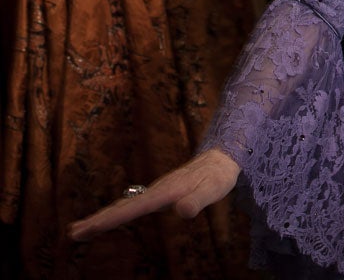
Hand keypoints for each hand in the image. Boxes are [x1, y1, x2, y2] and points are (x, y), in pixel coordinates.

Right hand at [68, 148, 239, 241]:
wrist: (221, 158)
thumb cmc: (218, 177)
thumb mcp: (212, 190)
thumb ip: (197, 200)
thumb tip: (182, 211)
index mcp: (165, 191)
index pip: (134, 208)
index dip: (111, 219)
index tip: (89, 227)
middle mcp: (156, 189)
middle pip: (122, 206)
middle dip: (97, 219)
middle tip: (73, 233)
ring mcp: (155, 190)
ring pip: (124, 205)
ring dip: (102, 217)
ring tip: (79, 230)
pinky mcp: (158, 193)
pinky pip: (132, 204)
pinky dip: (115, 212)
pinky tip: (108, 218)